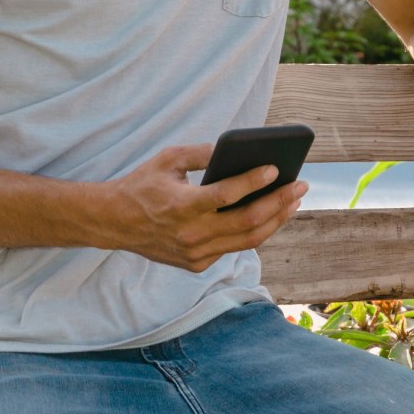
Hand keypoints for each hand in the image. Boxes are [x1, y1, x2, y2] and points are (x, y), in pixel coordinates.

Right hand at [102, 144, 306, 271]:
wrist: (113, 223)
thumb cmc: (142, 186)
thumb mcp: (167, 160)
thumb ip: (201, 153)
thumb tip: (234, 149)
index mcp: (181, 206)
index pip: (227, 195)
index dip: (254, 182)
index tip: (276, 168)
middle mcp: (190, 234)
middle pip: (248, 221)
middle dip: (279, 202)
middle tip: (300, 185)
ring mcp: (195, 253)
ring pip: (248, 240)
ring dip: (276, 220)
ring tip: (293, 201)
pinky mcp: (197, 264)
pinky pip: (233, 248)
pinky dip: (253, 231)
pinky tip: (269, 215)